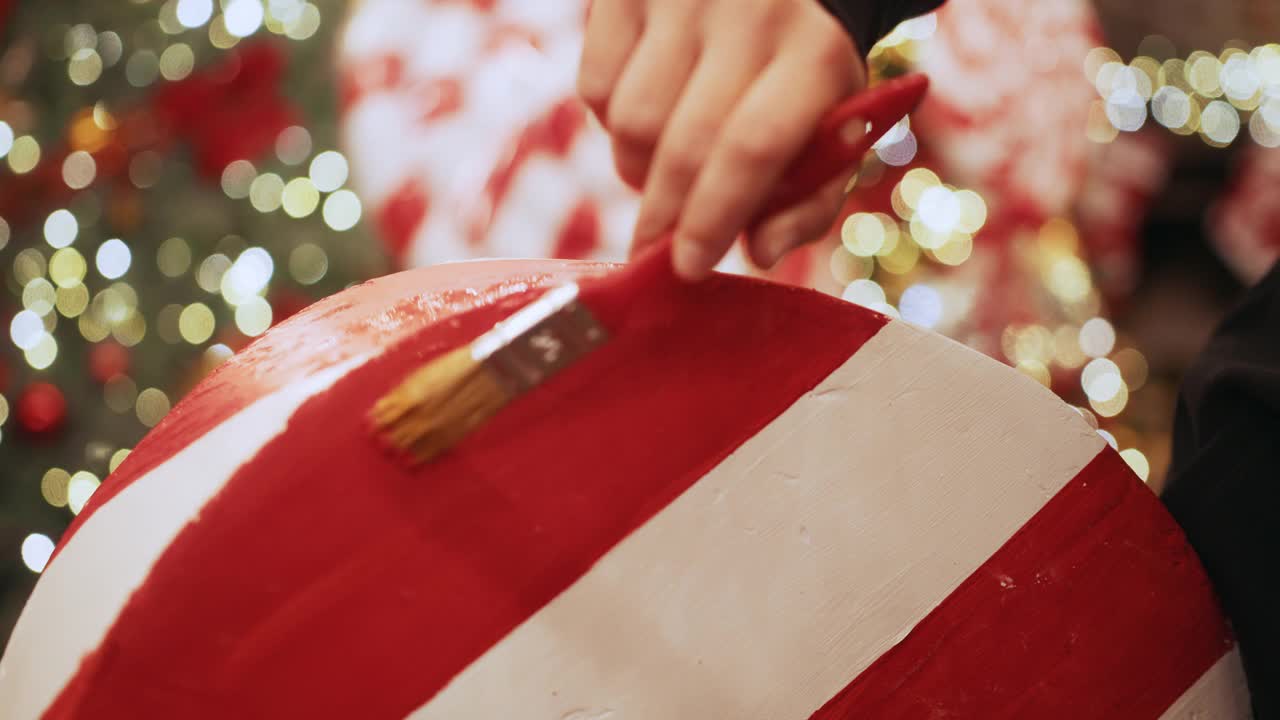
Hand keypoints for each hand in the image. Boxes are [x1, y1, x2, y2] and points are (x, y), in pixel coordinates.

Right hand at [577, 0, 865, 279]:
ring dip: (636, 169)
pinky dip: (610, 124)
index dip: (712, 218)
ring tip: (663, 168)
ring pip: (629, 122)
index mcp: (816, 55)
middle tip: (652, 251)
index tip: (687, 267)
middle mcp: (751, 14)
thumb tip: (759, 253)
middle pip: (681, 143)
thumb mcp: (830, 130)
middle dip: (663, 216)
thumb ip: (806, 202)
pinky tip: (646, 115)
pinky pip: (593, 87)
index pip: (752, 147)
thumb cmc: (801, 72)